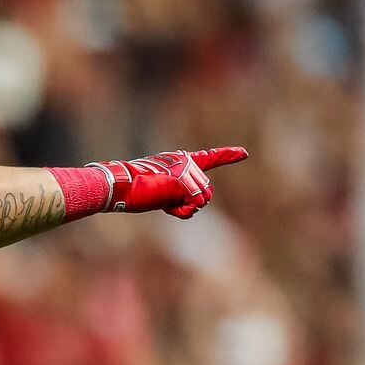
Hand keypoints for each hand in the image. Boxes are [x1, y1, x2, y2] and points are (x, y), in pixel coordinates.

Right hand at [99, 146, 247, 218]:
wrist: (120, 186)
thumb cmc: (134, 191)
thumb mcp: (161, 192)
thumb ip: (180, 195)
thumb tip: (199, 203)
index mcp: (180, 160)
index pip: (209, 158)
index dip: (228, 155)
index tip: (244, 153)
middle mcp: (186, 161)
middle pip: (206, 191)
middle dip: (190, 203)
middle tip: (165, 202)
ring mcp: (185, 169)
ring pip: (204, 199)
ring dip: (186, 208)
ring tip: (164, 202)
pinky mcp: (183, 180)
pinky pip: (196, 205)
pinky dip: (183, 211)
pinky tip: (166, 205)